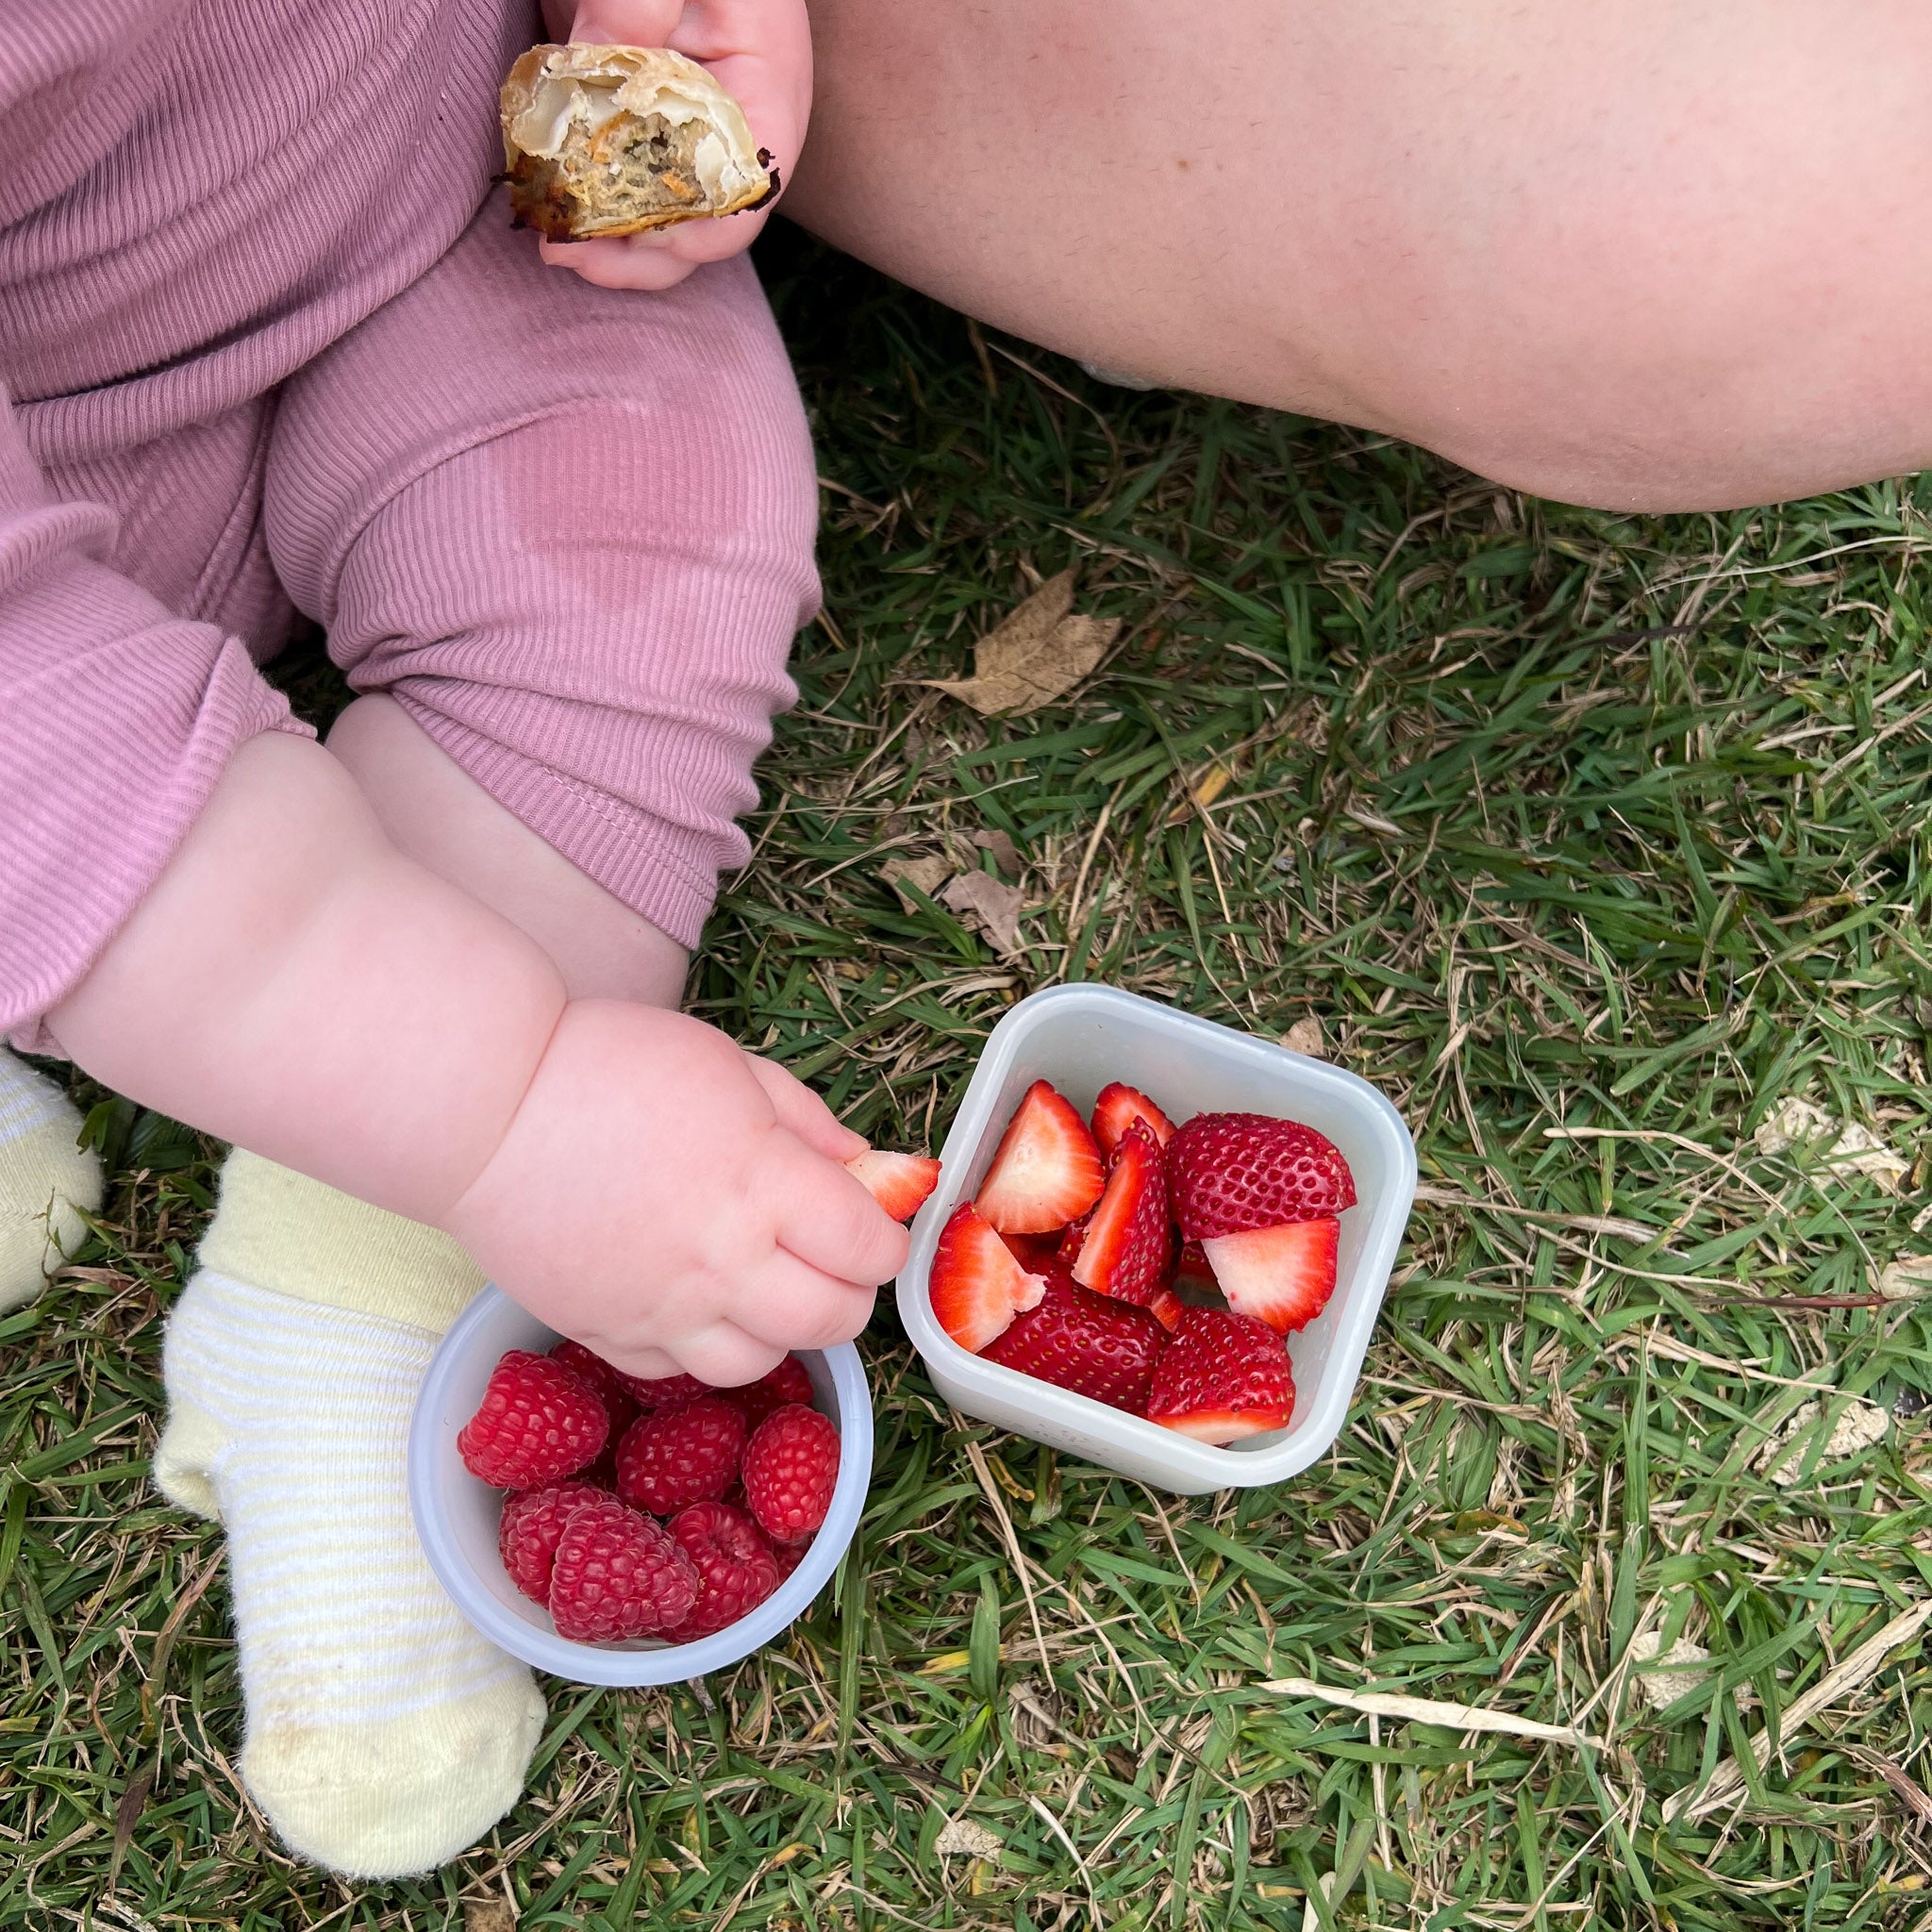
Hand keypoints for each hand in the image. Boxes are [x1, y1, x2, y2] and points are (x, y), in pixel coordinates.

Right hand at [443, 1001, 906, 1384]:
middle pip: (830, 1320)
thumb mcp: (731, 1066)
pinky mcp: (606, 1333)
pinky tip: (696, 1301)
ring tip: (762, 1286)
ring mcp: (661, 1309)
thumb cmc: (610, 1066)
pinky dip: (701, 1345)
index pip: (867, 1251)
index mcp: (764, 1185)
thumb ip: (807, 1122)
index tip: (874, 1230)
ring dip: (779, 1329)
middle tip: (832, 1263)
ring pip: (759, 1362)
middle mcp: (722, 1262)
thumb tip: (865, 1167)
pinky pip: (679, 1371)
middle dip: (849, 1294)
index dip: (885, 1245)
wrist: (485, 1109)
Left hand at [538, 0, 811, 290]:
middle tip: (565, 249)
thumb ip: (636, 1)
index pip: (745, 194)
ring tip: (550, 235)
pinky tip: (543, 195)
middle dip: (636, 253)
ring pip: (660, 216)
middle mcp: (729, 126)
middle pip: (702, 227)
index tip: (629, 231)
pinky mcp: (636, 117)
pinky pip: (620, 179)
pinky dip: (583, 198)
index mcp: (763, 91)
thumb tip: (591, 64)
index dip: (694, 229)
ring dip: (605, 239)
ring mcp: (682, 127)